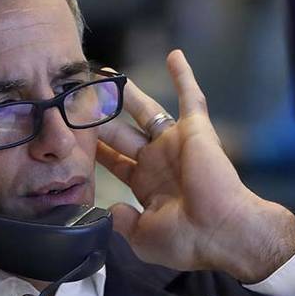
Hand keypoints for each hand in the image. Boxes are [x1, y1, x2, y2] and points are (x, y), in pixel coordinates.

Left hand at [96, 50, 294, 282]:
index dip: (95, 148)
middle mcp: (159, 160)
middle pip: (122, 132)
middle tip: (81, 98)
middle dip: (101, 116)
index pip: (115, 161)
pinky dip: (184, 76)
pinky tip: (174, 55)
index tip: (74, 134)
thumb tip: (109, 210)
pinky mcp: (195, 130)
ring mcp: (176, 143)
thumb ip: (122, 221)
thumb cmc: (186, 240)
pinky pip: (191, 97)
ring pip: (146, 110)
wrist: (220, 232)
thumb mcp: (143, 237)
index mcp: (147, 184)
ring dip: (128, 93)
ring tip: (106, 74)